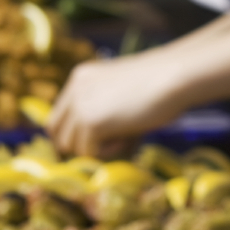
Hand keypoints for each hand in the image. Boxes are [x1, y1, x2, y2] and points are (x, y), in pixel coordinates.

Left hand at [49, 51, 188, 155]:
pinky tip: (128, 138)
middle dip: (77, 145)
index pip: (59, 114)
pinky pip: (89, 152)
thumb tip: (96, 141)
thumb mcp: (121, 92)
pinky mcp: (90, 123)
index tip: (92, 142)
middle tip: (104, 148)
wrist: (173, 76)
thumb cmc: (160, 83)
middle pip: (56, 132)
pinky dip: (108, 152)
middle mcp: (74, 89)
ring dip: (96, 149)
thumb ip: (103, 108)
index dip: (72, 133)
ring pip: (71, 145)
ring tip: (125, 136)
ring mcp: (80, 106)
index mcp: (80, 77)